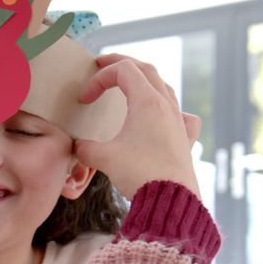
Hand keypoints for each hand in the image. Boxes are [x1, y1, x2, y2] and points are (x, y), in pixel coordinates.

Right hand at [73, 54, 201, 200]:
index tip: (85, 99)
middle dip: (122, 64)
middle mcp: (166, 106)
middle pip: (146, 70)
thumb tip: (78, 148)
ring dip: (144, 82)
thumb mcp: (103, 158)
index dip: (99, 78)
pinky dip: (171, 109)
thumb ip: (85, 148)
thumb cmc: (140, 174)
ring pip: (164, 88)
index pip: (123, 70)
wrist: (170, 199)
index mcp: (147, 101)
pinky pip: (182, 115)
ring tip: (129, 88)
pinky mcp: (185, 140)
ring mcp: (178, 122)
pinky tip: (168, 116)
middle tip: (103, 65)